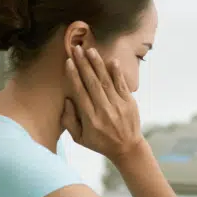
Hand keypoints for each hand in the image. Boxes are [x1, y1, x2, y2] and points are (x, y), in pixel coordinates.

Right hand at [62, 46, 143, 163]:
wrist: (127, 148)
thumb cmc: (100, 142)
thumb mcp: (79, 138)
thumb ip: (69, 121)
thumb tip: (66, 100)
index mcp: (90, 119)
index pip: (80, 93)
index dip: (74, 76)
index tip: (69, 62)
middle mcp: (104, 110)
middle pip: (92, 83)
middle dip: (84, 64)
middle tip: (77, 48)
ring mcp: (118, 105)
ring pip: (106, 81)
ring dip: (98, 64)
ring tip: (90, 50)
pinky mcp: (130, 102)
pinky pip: (122, 85)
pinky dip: (117, 73)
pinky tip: (112, 60)